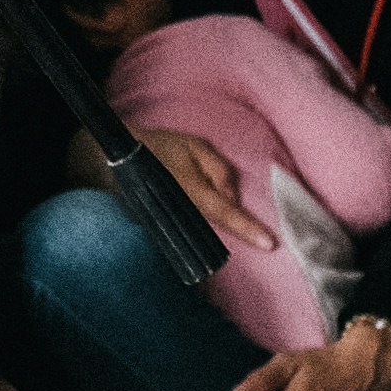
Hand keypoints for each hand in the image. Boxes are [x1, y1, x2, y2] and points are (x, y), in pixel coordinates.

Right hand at [133, 122, 274, 252]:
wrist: (120, 155)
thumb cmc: (162, 147)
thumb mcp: (196, 146)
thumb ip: (219, 171)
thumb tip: (233, 199)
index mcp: (191, 188)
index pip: (224, 211)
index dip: (246, 227)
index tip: (269, 244)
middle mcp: (179, 209)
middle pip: (216, 229)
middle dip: (238, 231)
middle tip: (260, 236)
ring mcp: (167, 221)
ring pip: (202, 235)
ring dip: (220, 236)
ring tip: (237, 232)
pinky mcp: (160, 226)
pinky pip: (187, 234)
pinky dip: (202, 235)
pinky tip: (207, 234)